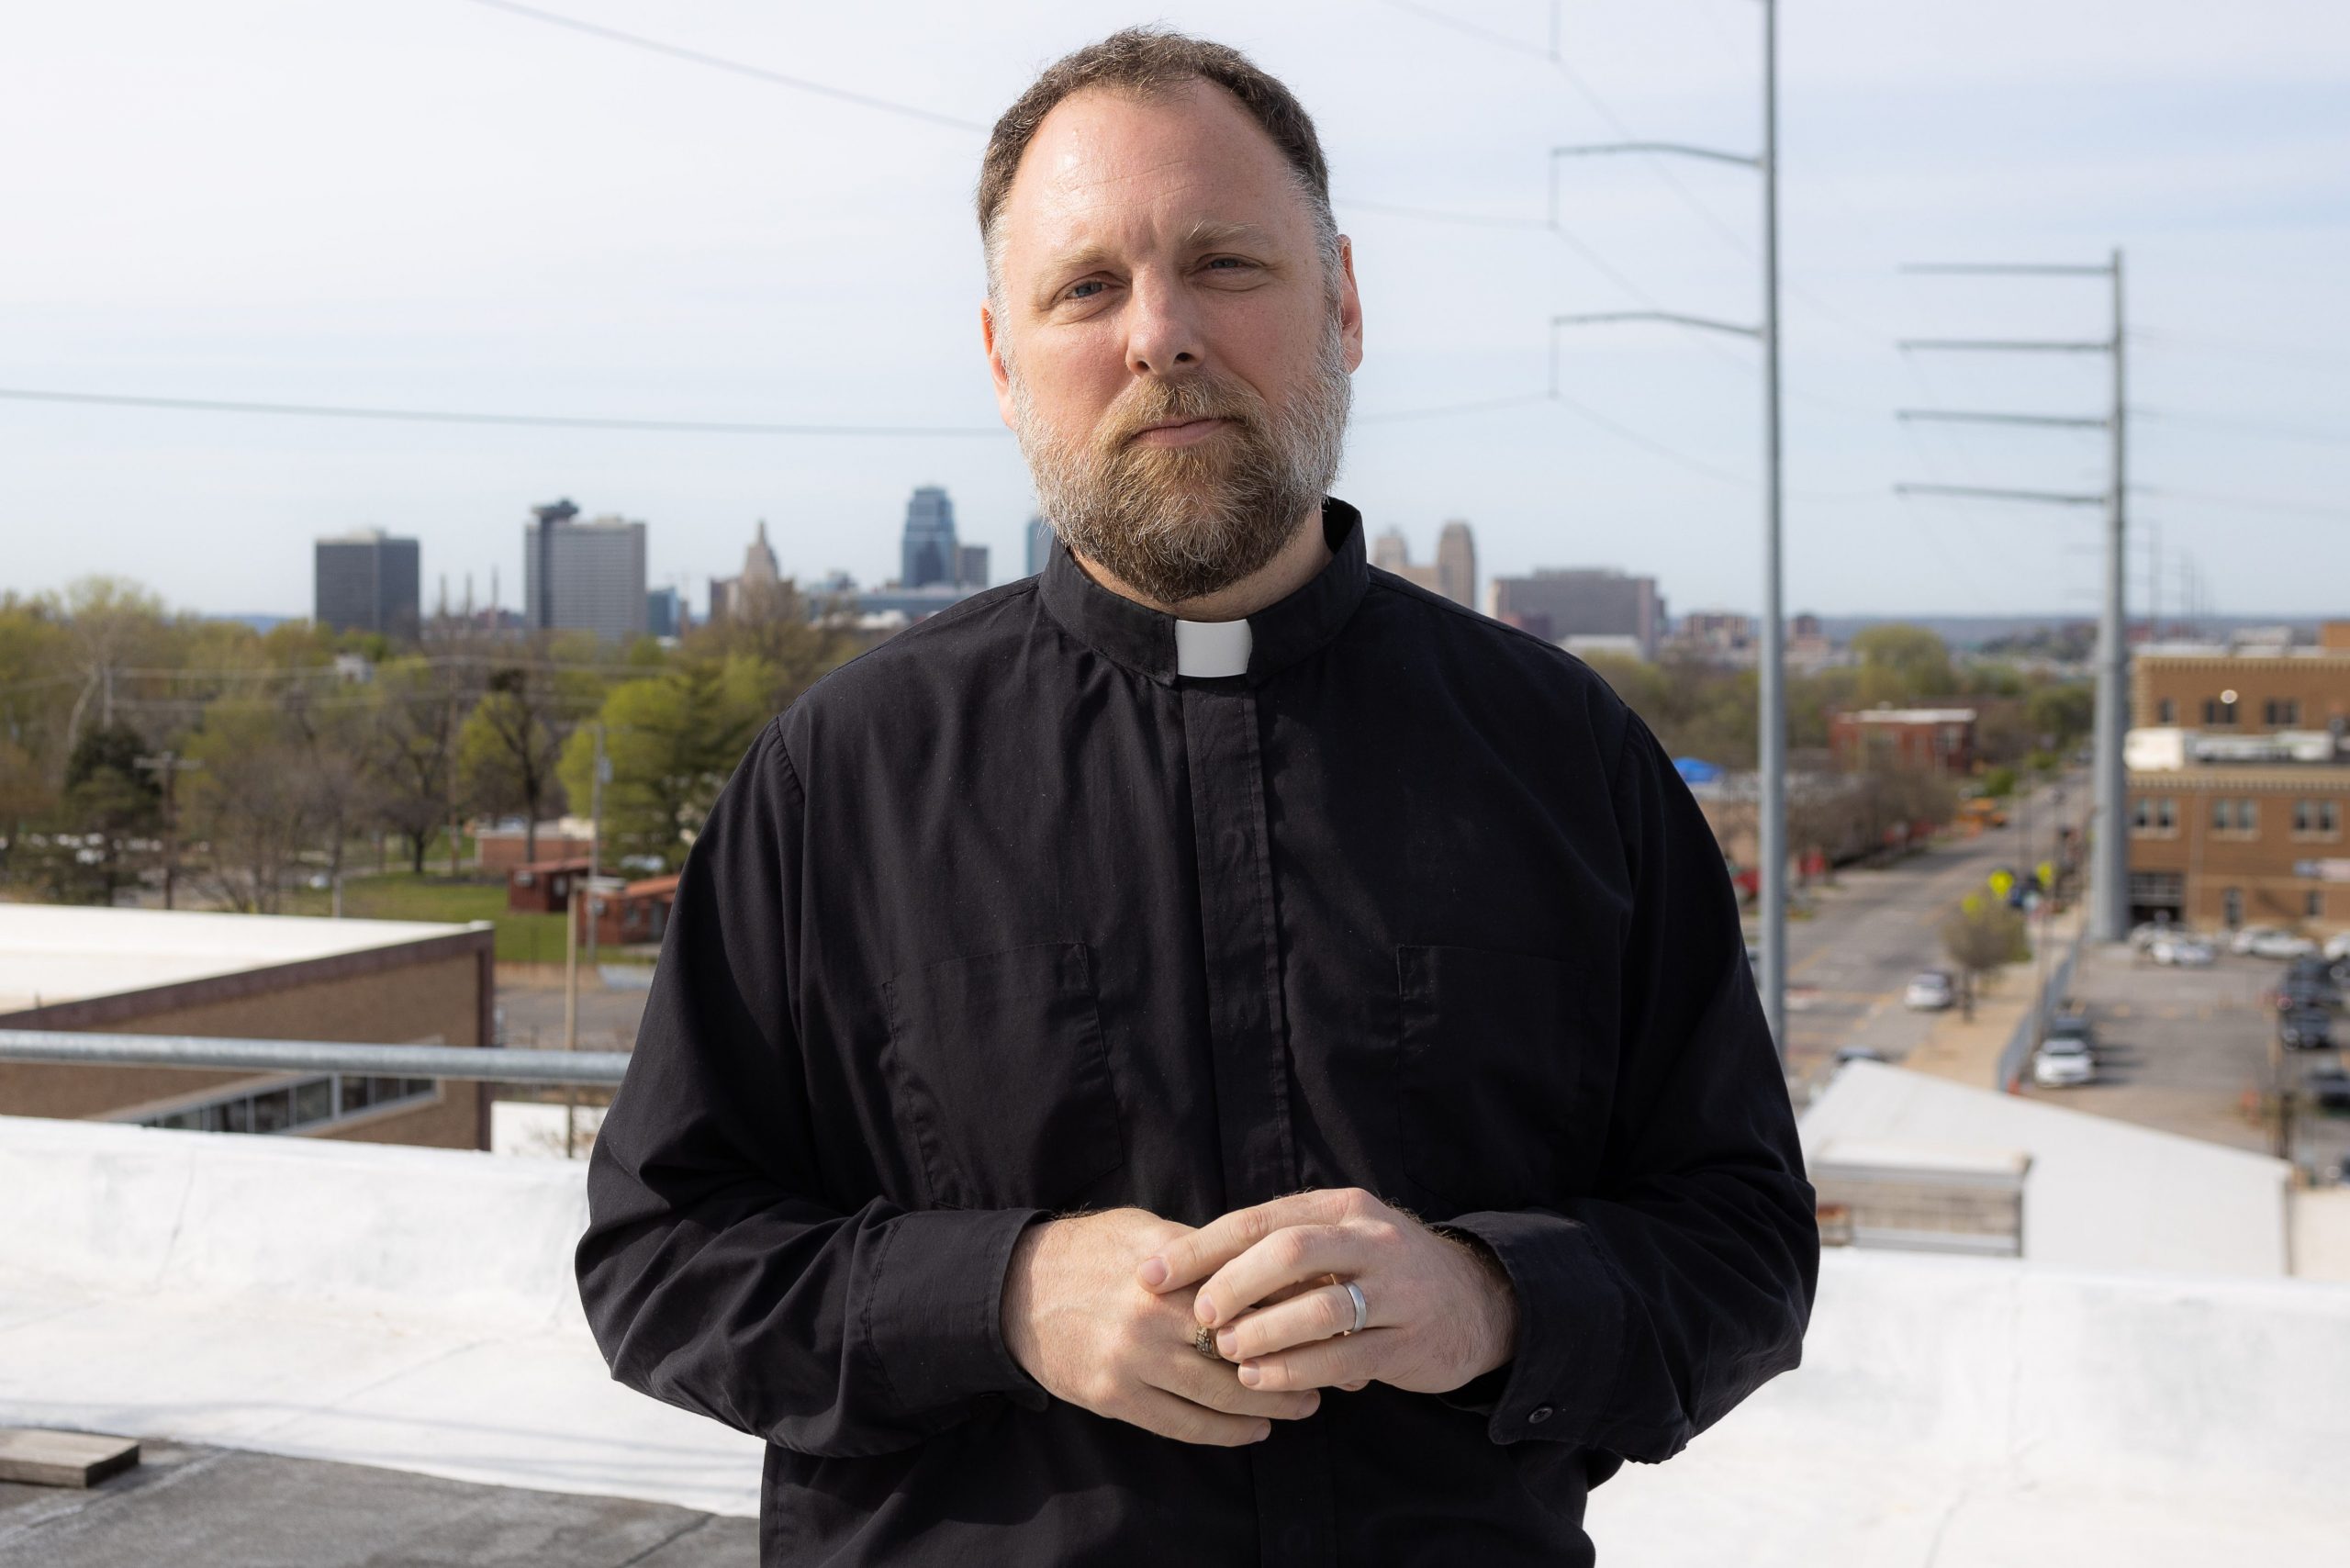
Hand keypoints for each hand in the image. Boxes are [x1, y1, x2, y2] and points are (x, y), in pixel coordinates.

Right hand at [1001, 1208, 1321, 1445]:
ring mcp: (1130, 1359)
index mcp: (1166, 1267)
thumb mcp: (1145, 1230)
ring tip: (1306, 1404)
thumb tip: (1269, 1260)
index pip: (1246, 1288)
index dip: (1294, 1304)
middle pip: (1241, 1346)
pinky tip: (1254, 1428)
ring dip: (1268, 1403)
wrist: (1015, 1289)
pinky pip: (1180, 1424)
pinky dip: (1223, 1432)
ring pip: (1217, 1393)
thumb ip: (1201, 1249)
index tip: (1331, 1312)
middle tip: (1334, 1370)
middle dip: (1293, 1360)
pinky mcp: (1113, 1396)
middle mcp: (1151, 1314)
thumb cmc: (1090, 1251)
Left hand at [1135, 1188, 1516, 1396]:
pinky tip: (1260, 1381)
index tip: (1151, 1274)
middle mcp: (1370, 1239)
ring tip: (1226, 1352)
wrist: (1473, 1302)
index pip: (1258, 1219)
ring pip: (1319, 1307)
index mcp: (1340, 1207)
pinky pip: (1344, 1358)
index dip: (1200, 1247)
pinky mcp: (1409, 1342)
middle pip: (1290, 1252)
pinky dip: (1296, 1370)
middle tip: (1198, 1315)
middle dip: (1233, 1284)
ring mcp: (1395, 1290)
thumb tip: (1185, 1267)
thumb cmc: (1379, 1271)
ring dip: (1264, 1332)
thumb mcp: (1337, 1240)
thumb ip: (1278, 1248)